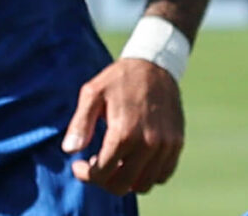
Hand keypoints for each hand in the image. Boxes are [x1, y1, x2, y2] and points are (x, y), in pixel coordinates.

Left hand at [63, 58, 185, 194]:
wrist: (156, 64)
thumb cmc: (119, 79)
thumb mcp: (92, 94)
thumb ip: (79, 124)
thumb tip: (70, 150)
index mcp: (124, 132)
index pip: (101, 174)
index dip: (85, 174)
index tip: (79, 164)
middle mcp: (148, 143)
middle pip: (121, 185)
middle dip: (104, 180)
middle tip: (97, 166)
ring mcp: (166, 144)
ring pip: (144, 184)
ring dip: (127, 180)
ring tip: (117, 162)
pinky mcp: (177, 142)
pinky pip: (163, 174)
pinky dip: (148, 175)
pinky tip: (136, 160)